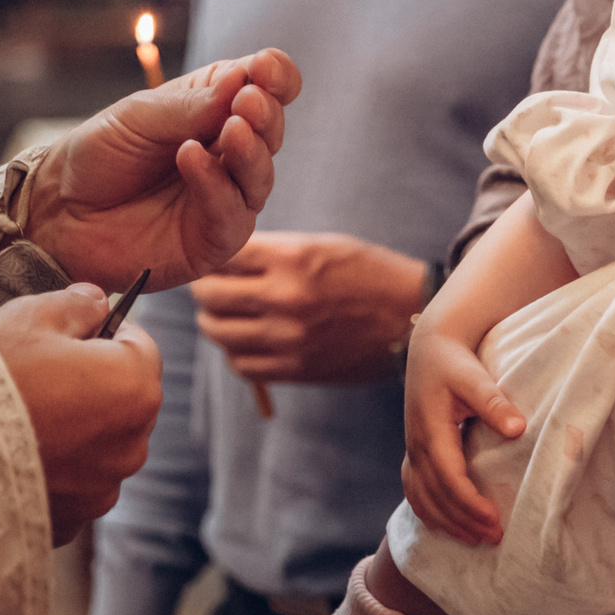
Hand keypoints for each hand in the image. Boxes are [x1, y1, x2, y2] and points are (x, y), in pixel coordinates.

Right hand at [0, 287, 163, 544]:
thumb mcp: (30, 317)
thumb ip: (75, 304)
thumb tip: (93, 302)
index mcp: (134, 387)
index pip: (139, 346)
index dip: (103, 333)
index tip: (69, 334)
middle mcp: (131, 445)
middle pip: (123, 400)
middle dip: (91, 384)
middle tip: (36, 374)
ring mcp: (101, 489)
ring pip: (98, 446)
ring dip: (74, 431)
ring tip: (20, 417)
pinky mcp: (71, 521)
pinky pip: (71, 485)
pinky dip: (52, 471)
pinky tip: (12, 455)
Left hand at [26, 50, 301, 292]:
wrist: (59, 212)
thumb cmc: (99, 155)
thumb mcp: (138, 117)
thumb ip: (191, 106)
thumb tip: (243, 80)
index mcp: (216, 107)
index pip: (265, 86)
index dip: (274, 75)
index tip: (265, 70)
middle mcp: (228, 151)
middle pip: (270, 130)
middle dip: (265, 114)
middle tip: (247, 101)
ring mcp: (225, 196)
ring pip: (260, 175)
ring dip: (251, 151)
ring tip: (232, 129)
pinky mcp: (214, 238)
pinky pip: (231, 215)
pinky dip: (216, 186)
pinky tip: (191, 159)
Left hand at [191, 232, 423, 384]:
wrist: (410, 317)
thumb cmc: (366, 273)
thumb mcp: (321, 245)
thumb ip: (272, 252)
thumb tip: (221, 259)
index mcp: (292, 258)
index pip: (223, 254)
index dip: (212, 256)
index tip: (212, 259)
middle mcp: (285, 298)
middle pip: (210, 296)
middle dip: (204, 289)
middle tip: (208, 287)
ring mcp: (288, 338)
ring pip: (218, 333)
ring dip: (214, 321)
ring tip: (222, 313)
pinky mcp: (295, 369)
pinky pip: (241, 364)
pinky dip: (235, 352)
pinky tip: (246, 339)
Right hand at [399, 327, 525, 546]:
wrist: (430, 347)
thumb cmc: (455, 362)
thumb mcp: (475, 377)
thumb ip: (494, 402)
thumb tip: (518, 428)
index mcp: (431, 429)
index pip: (448, 477)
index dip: (469, 502)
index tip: (494, 519)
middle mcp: (417, 444)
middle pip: (435, 495)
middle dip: (463, 520)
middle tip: (495, 538)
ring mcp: (412, 449)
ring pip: (422, 498)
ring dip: (447, 522)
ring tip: (476, 539)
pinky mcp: (414, 450)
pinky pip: (414, 491)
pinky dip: (429, 513)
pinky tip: (446, 526)